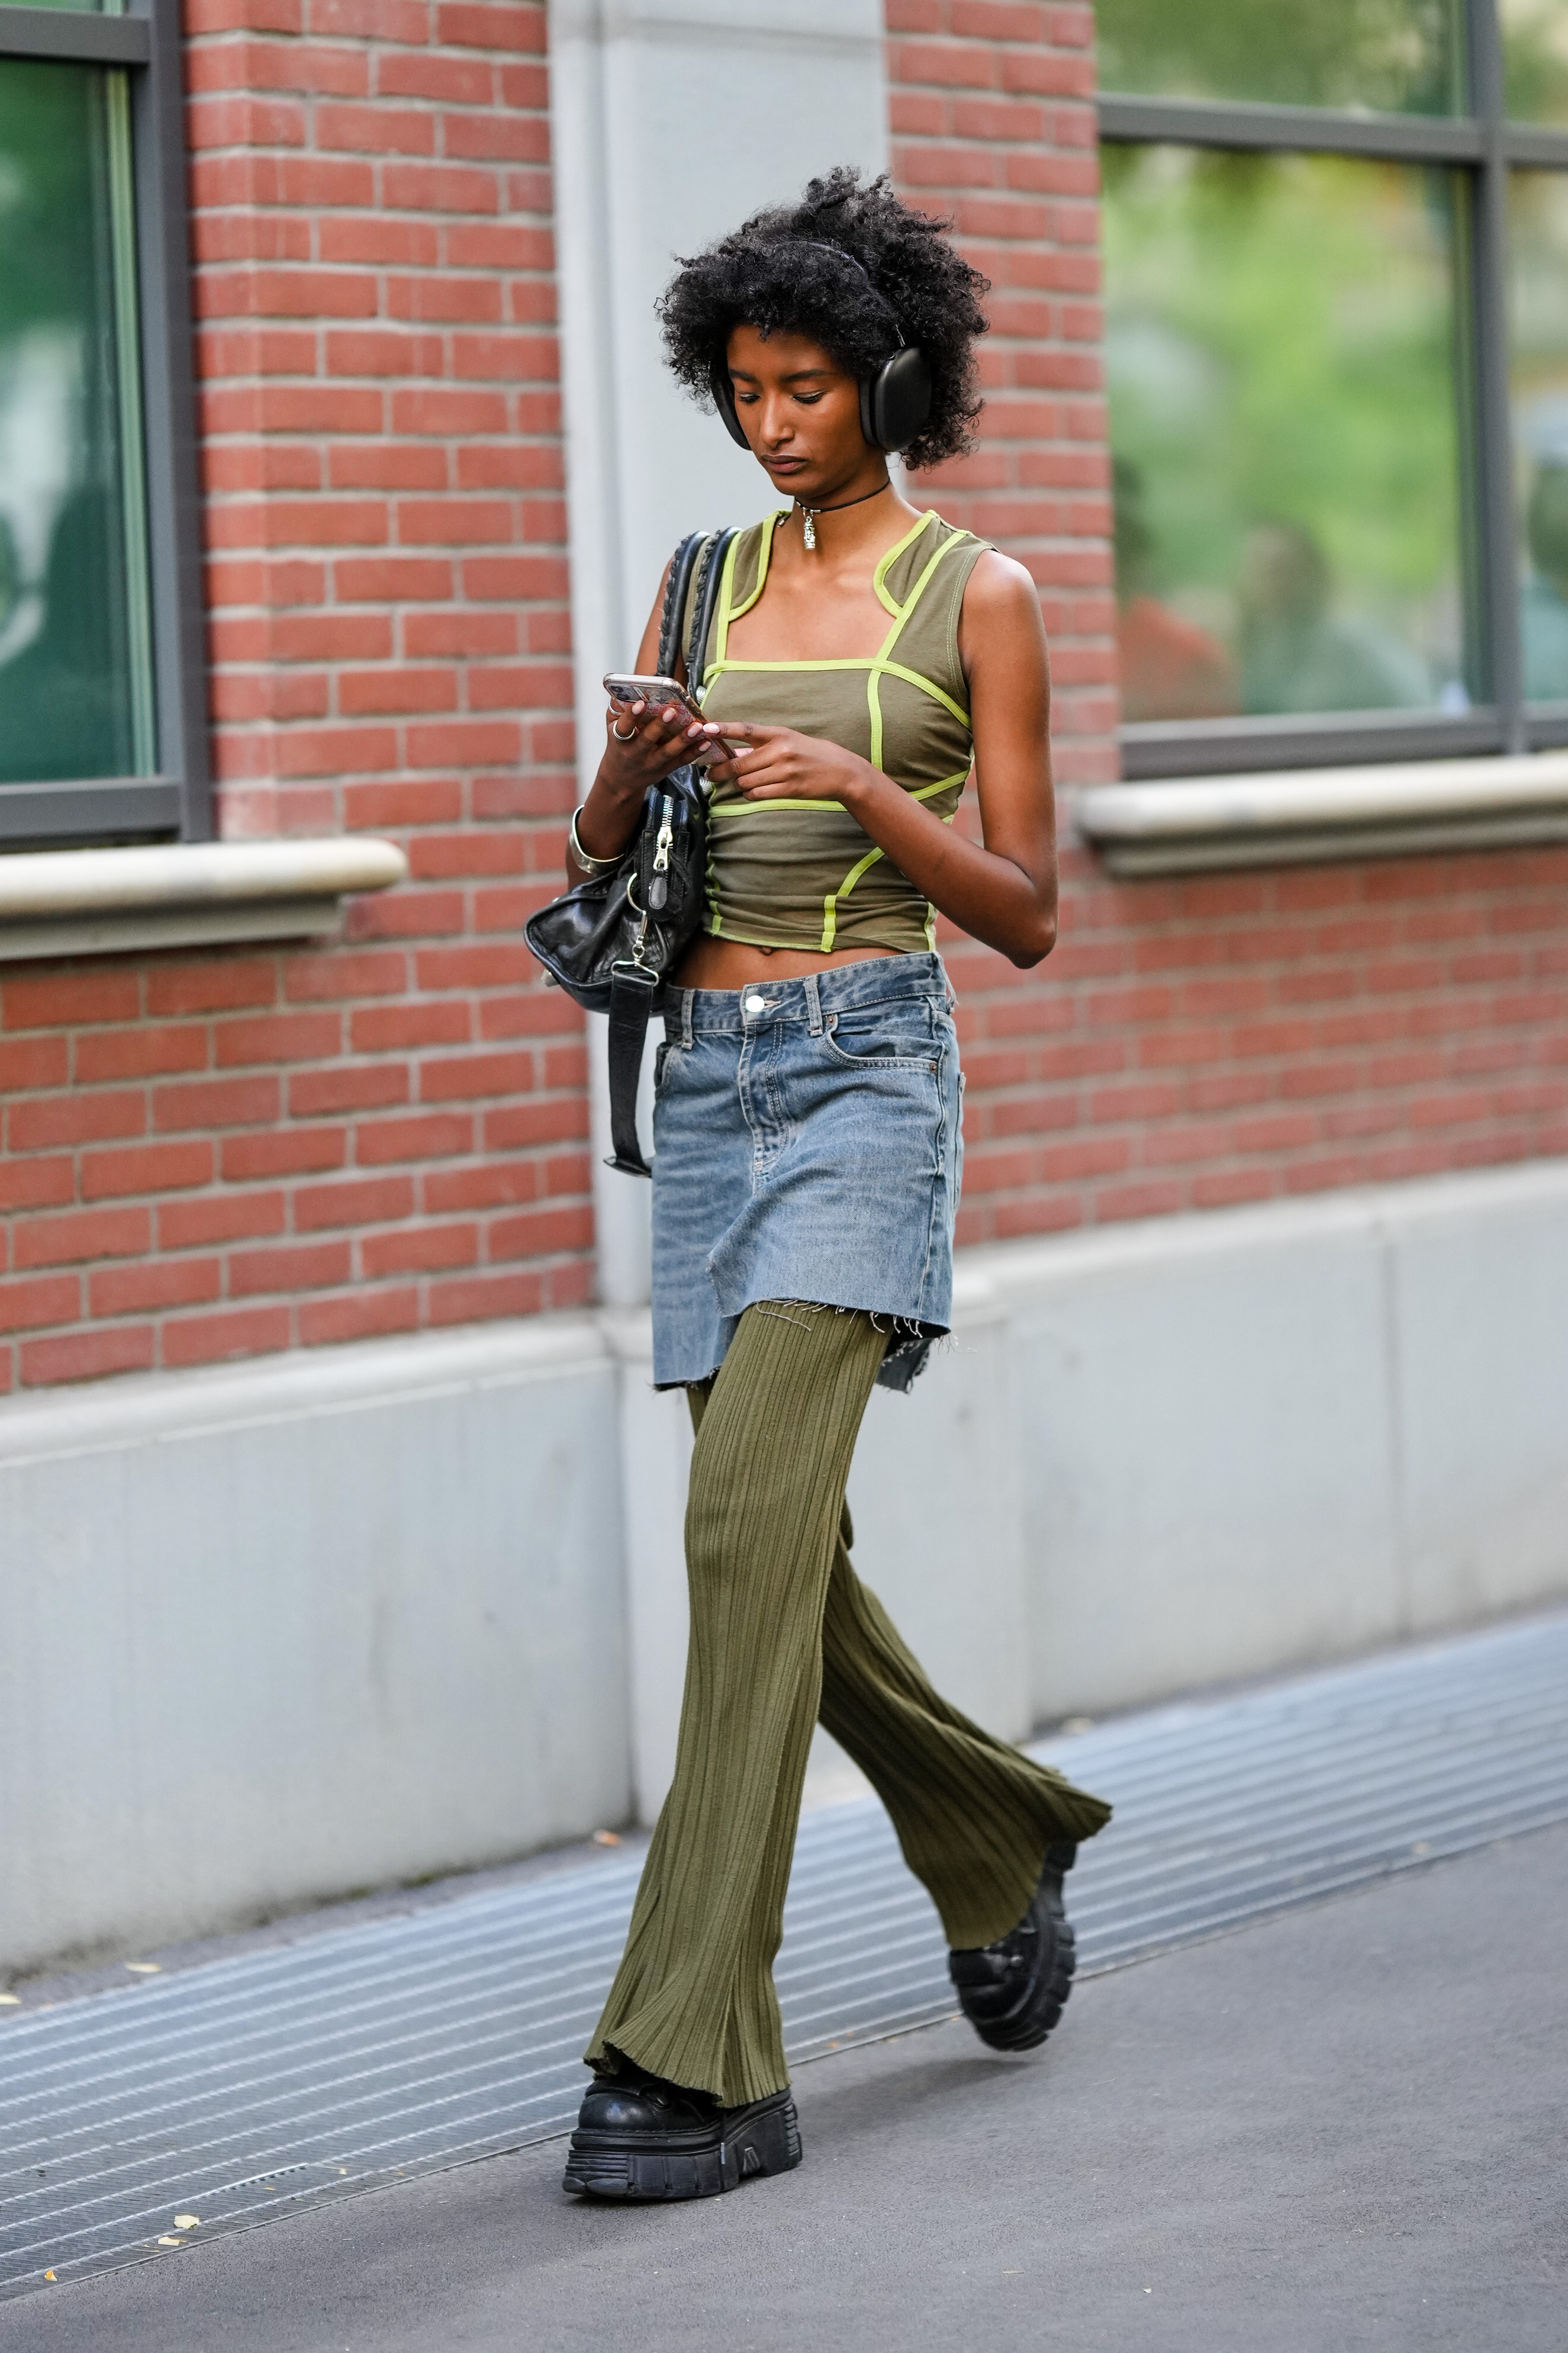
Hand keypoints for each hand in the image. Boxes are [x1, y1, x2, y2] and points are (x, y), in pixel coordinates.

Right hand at [602, 698, 722, 792]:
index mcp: (621, 741)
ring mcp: (652, 763)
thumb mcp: (611, 730)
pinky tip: (706, 742)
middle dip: (660, 725)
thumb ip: (617, 711)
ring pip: (669, 752)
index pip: (624, 728)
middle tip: (672, 711)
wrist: (621, 781)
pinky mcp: (666, 769)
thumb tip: (621, 690)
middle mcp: (636, 753)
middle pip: (648, 740)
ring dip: (684, 739)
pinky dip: (695, 752)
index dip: (632, 716)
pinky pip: (682, 760)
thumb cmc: (619, 749)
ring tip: (696, 727)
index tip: (641, 703)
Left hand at [706, 724, 875, 807]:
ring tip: (743, 782)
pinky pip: (758, 794)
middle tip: (710, 775)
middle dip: (720, 771)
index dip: (724, 729)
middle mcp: (780, 751)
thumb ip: (760, 747)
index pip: (745, 730)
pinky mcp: (789, 789)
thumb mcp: (787, 742)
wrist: (839, 771)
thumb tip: (732, 754)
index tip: (706, 728)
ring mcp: (785, 771)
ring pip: (746, 781)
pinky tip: (754, 790)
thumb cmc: (809, 753)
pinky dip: (751, 794)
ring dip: (739, 784)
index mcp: (778, 734)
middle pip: (739, 764)